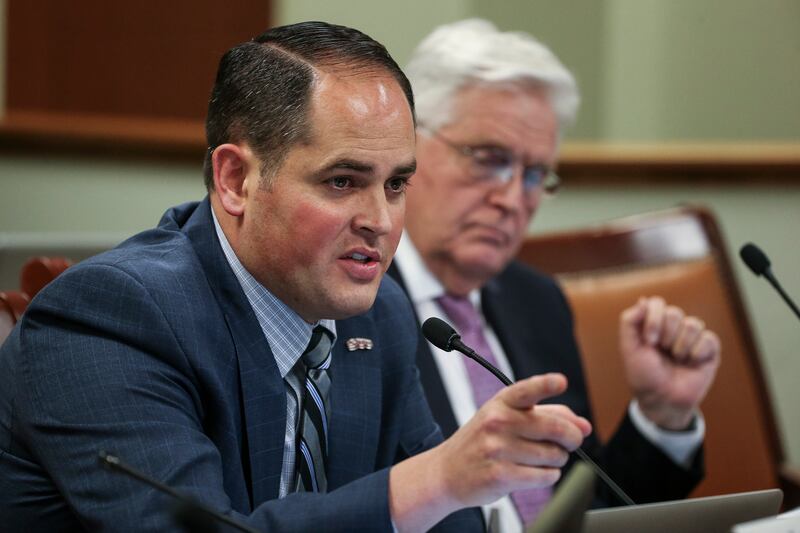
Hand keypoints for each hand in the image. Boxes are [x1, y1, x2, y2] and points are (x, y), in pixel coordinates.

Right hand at [389, 374, 590, 531]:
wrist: (446, 471)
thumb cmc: (481, 442)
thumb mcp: (504, 418)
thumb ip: (545, 415)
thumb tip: (583, 426)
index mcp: (500, 403)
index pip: (526, 390)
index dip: (545, 384)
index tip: (560, 381)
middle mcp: (497, 422)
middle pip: (554, 427)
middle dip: (572, 437)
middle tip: (572, 441)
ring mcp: (497, 449)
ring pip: (554, 454)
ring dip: (556, 459)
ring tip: (541, 458)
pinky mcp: (500, 476)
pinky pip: (545, 476)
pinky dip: (548, 475)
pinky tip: (534, 472)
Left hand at [620, 296, 720, 429]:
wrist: (662, 400)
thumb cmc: (644, 375)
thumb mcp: (629, 348)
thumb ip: (630, 321)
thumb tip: (643, 300)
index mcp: (654, 324)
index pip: (657, 303)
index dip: (654, 319)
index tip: (650, 341)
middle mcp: (673, 328)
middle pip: (675, 313)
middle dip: (666, 335)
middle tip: (662, 351)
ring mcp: (692, 338)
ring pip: (693, 324)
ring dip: (681, 345)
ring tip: (677, 359)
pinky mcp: (709, 350)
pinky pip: (709, 338)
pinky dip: (697, 352)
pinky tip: (691, 363)